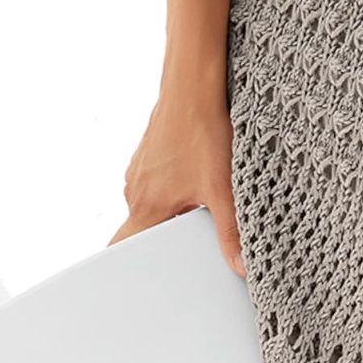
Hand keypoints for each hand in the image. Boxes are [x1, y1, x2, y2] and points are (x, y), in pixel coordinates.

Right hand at [109, 83, 247, 276]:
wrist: (193, 85)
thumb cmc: (202, 131)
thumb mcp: (223, 189)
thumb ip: (231, 232)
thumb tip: (240, 266)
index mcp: (146, 206)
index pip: (122, 247)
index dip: (126, 266)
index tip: (138, 277)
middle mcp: (135, 189)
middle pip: (143, 228)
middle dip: (165, 237)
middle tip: (189, 239)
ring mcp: (140, 168)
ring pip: (153, 202)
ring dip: (173, 209)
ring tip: (201, 203)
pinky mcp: (151, 152)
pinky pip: (157, 180)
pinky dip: (174, 186)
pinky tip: (198, 175)